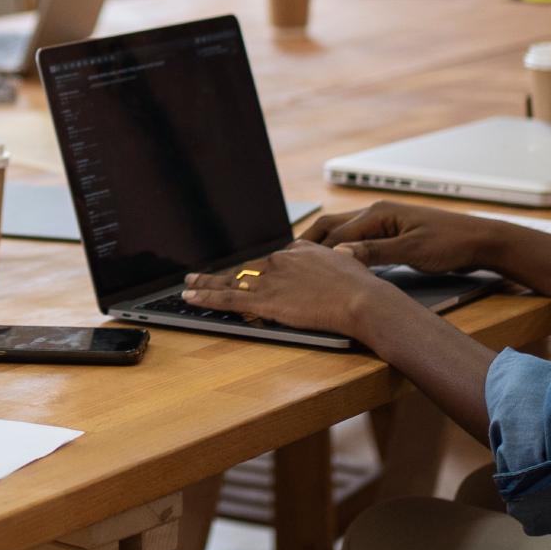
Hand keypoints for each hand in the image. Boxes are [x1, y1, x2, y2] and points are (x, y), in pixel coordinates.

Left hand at [182, 240, 395, 339]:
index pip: (270, 261)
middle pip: (246, 269)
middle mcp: (281, 261)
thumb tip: (342, 256)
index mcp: (300, 250)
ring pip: (231, 282)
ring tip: (189, 286)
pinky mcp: (266, 300)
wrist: (361, 299)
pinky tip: (191, 298)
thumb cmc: (362, 286)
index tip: (245, 274)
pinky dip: (207, 298)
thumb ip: (338, 260)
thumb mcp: (349, 262)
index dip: (255, 271)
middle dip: (221, 276)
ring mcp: (271, 280)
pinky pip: (229, 299)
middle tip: (199, 277)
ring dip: (206, 285)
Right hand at [298, 200, 500, 275]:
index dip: (312, 251)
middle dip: (307, 241)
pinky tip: (334, 261)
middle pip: (330, 226)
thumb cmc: (450, 243)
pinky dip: (339, 248)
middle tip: (285, 260)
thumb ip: (374, 252)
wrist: (479, 240)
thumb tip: (339, 255)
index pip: (334, 234)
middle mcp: (376, 213)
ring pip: (341, 231)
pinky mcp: (390, 232)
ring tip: (302, 261)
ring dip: (322, 244)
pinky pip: (356, 238)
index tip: (292, 266)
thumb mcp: (411, 251)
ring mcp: (383, 221)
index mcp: (377, 214)